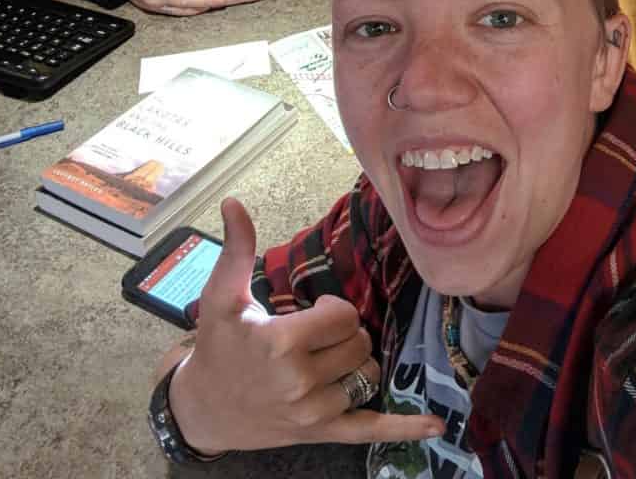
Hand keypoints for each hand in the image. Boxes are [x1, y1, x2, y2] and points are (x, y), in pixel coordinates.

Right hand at [168, 199, 444, 453]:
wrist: (201, 409)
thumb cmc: (216, 348)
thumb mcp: (221, 297)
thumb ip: (236, 249)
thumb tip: (234, 202)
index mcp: (281, 344)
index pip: (344, 315)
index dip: (333, 308)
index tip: (313, 311)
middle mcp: (300, 382)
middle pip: (360, 342)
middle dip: (346, 332)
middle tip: (319, 336)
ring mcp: (313, 412)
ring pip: (368, 374)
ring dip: (357, 362)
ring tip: (329, 359)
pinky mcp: (321, 433)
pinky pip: (370, 429)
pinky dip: (403, 429)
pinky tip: (434, 425)